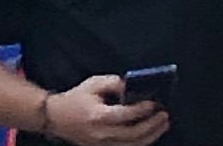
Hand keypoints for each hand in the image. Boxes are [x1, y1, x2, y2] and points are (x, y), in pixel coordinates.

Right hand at [43, 80, 169, 145]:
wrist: (58, 118)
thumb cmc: (76, 98)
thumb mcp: (92, 84)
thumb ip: (113, 83)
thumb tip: (132, 86)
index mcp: (98, 116)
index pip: (125, 115)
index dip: (141, 110)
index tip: (154, 103)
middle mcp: (103, 134)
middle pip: (133, 135)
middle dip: (152, 126)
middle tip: (164, 115)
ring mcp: (104, 145)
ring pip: (133, 145)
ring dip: (151, 136)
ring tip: (162, 125)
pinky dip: (142, 141)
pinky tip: (150, 133)